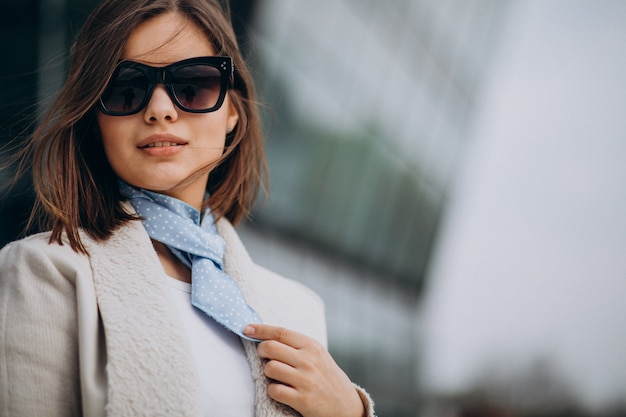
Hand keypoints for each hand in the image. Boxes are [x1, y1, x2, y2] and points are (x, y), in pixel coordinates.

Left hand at [244, 324, 364, 416]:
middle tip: (264, 356)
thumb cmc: (327, 378)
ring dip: (268, 373)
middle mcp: (309, 361)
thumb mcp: (318, 355)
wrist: (346, 406)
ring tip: (278, 376)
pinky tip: (282, 391)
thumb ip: (297, 346)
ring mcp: (305, 380)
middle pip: (270, 348)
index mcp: (312, 346)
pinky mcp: (302, 399)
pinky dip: (273, 391)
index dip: (261, 329)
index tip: (247, 328)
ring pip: (270, 368)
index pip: (281, 332)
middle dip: (261, 351)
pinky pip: (274, 390)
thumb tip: (266, 336)